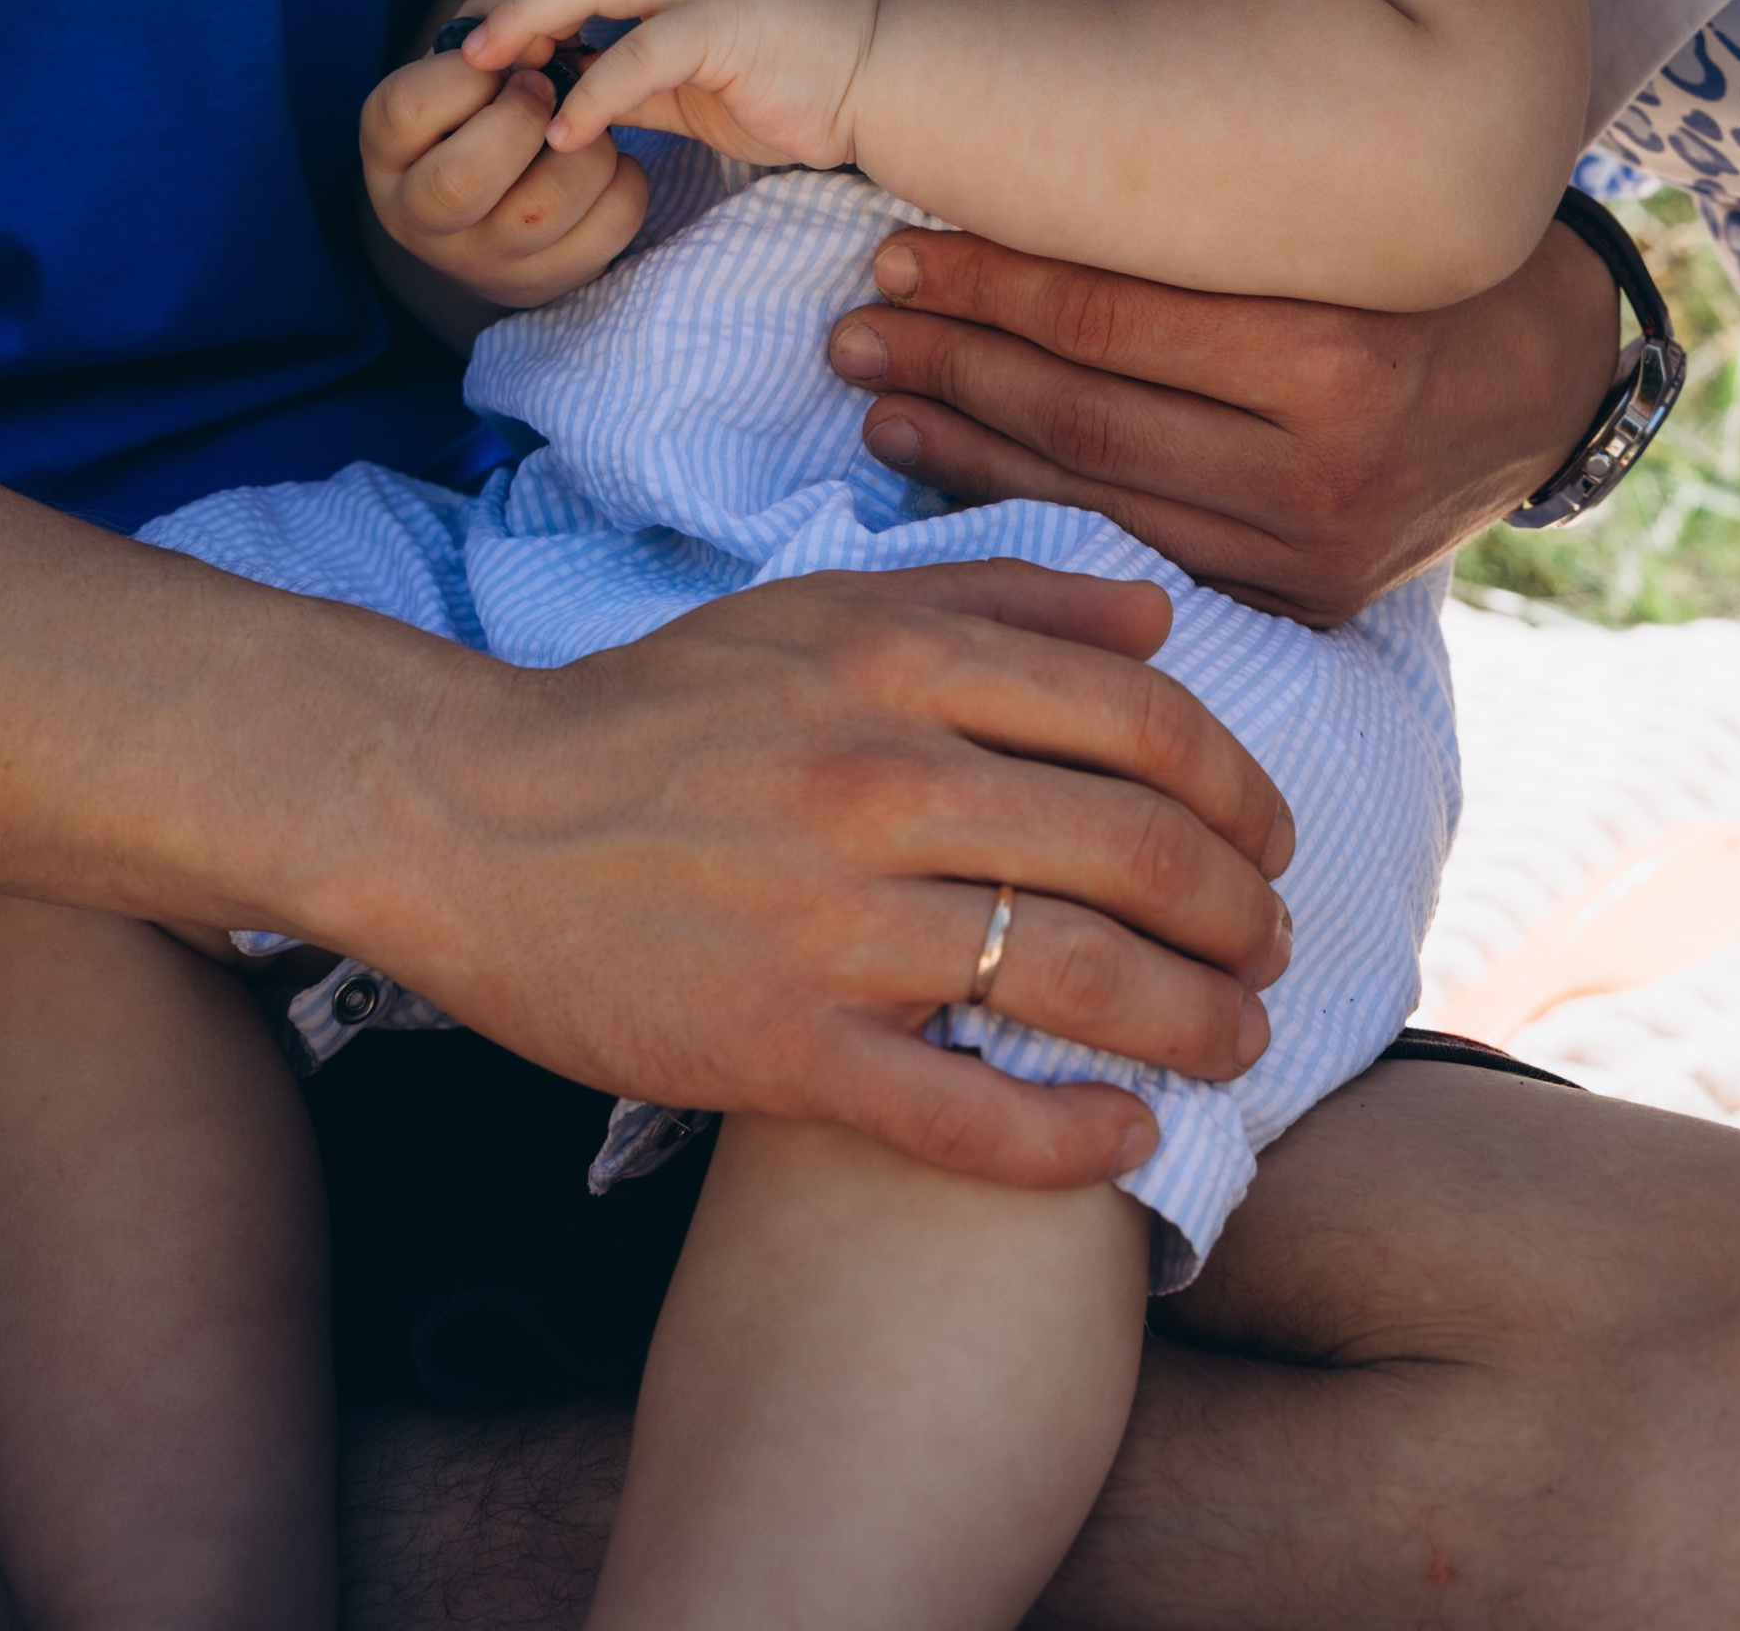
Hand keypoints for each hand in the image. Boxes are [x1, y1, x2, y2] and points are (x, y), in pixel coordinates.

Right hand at [350, 557, 1295, 1186]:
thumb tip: (1156, 616)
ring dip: (1194, 1022)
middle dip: (1242, 915)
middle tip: (1272, 949)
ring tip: (1235, 1042)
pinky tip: (1124, 1139)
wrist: (468, 815)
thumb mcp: (820, 611)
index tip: (1268, 840)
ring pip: (1078, 980)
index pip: (1144, 724)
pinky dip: (1070, 1139)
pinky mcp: (776, 1047)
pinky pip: (963, 1116)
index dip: (1241, 791)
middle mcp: (878, 781)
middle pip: (1139, 853)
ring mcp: (829, 923)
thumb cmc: (658, 709)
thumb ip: (995, 600)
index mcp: (897, 664)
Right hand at [361, 6, 644, 305]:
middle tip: (548, 88)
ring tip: (584, 125)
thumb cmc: (478, 104)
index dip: (471, 71)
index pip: (408, 108)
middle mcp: (417, 217)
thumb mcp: (467, 55)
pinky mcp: (544, 282)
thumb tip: (545, 3)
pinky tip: (606, 163)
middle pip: (463, 179)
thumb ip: (498, 16)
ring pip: (543, 210)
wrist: (488, 203)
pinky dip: (625, 181)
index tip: (509, 55)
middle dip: (522, 119)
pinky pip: (606, 227)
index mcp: (386, 150)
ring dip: (585, 148)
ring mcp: (480, 261)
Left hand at [464, 0, 881, 169]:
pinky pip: (641, 53)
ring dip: (530, 17)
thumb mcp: (698, 66)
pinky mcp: (731, 28)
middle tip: (484, 36)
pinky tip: (568, 135)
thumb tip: (567, 87)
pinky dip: (592, 93)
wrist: (891, 80)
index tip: (513, 10)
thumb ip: (635, 66)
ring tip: (497, 73)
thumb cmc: (801, 72)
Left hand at [825, 218, 1620, 625]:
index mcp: (1338, 347)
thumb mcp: (1328, 211)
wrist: (1551, 376)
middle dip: (953, 365)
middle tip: (852, 331)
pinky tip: (958, 481)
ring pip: (1099, 495)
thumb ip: (1195, 213)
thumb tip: (1006, 171)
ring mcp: (1316, 548)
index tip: (893, 248)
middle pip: (1090, 411)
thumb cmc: (1415, 256)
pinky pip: (1143, 553)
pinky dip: (1037, 513)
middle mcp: (1327, 463)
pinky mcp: (1309, 599)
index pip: (1114, 316)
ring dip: (968, 447)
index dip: (989, 279)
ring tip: (875, 405)